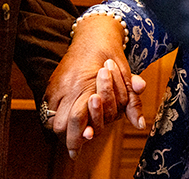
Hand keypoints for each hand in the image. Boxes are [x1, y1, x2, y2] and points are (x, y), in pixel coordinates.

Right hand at [43, 15, 145, 156]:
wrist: (93, 35)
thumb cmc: (111, 55)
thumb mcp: (125, 76)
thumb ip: (130, 101)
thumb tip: (140, 125)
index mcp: (85, 85)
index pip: (78, 118)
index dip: (78, 137)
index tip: (76, 154)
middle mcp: (67, 87)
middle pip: (61, 124)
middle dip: (69, 137)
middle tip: (75, 149)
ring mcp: (56, 86)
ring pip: (52, 119)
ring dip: (63, 129)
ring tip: (72, 138)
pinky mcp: (51, 85)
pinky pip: (48, 109)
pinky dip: (56, 118)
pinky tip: (66, 124)